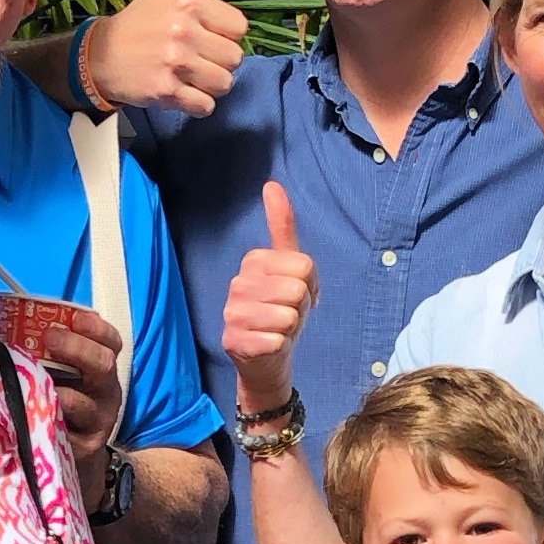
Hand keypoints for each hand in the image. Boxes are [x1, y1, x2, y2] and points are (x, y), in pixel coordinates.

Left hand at [34, 304, 127, 472]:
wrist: (75, 454)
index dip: (96, 328)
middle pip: (102, 364)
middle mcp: (106, 392)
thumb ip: (36, 349)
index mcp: (100, 368)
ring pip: (85, 404)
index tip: (75, 318)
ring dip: (61, 392)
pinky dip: (49, 423)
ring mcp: (98, 421)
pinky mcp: (85, 448)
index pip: (110, 343)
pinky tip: (33, 415)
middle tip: (49, 337)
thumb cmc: (61, 403)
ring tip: (38, 381)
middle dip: (76, 348)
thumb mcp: (60, 375)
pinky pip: (68, 435)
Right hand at [87, 0, 248, 116]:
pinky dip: (198, 104)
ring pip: (224, 83)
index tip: (208, 35)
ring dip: (212, 85)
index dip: (228, 35)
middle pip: (235, 59)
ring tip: (193, 76)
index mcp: (188, 3)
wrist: (102, 56)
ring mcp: (175, 64)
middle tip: (200, 58)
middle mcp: (183, 33)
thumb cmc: (140, 19)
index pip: (240, 28)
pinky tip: (183, 92)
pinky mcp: (167, 92)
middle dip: (221, 62)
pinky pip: (205, 106)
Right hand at [222, 181, 318, 414]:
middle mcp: (238, 283)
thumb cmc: (281, 312)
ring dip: (291, 328)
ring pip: (288, 315)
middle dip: (301, 307)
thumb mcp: (290, 268)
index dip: (310, 285)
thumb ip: (282, 227)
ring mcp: (233, 313)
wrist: (267, 359)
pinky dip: (280, 347)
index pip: (304, 266)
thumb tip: (271, 184)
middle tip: (287, 315)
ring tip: (278, 329)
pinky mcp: (235, 341)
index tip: (295, 294)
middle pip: (297, 289)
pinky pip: (278, 340)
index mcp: (253, 261)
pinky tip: (269, 345)